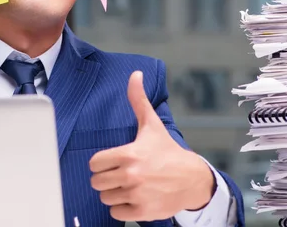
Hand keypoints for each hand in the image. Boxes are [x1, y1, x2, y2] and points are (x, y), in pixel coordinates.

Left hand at [89, 71, 215, 220]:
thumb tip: (135, 74)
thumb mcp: (151, 125)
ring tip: (130, 185)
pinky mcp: (143, 211)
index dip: (101, 163)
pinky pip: (116, 212)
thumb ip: (138, 100)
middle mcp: (131, 175)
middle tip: (121, 174)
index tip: (113, 161)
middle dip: (106, 178)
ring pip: (105, 198)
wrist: (193, 180)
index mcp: (128, 154)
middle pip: (97, 182)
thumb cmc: (168, 152)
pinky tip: (134, 197)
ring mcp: (137, 194)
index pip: (94, 163)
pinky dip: (122, 208)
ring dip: (114, 193)